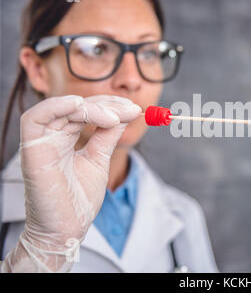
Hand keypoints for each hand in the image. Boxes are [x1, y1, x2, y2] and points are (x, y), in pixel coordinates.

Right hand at [1, 95, 140, 271]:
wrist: (67, 229)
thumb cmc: (79, 199)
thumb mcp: (99, 159)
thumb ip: (108, 135)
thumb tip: (126, 112)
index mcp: (65, 137)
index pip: (85, 109)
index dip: (109, 105)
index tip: (134, 109)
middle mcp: (51, 136)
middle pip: (76, 105)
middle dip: (105, 104)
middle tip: (130, 110)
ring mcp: (40, 142)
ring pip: (60, 107)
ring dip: (90, 107)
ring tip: (114, 117)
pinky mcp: (32, 150)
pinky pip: (35, 118)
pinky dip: (57, 106)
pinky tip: (81, 107)